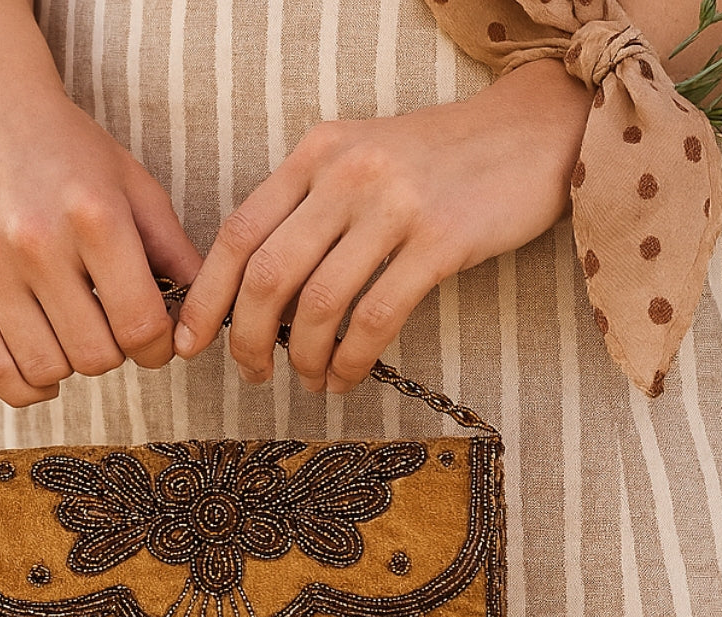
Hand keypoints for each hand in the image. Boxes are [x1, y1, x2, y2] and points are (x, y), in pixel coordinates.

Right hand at [0, 49, 201, 405]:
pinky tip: (44, 367)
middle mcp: (36, 242)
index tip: (156, 340)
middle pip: (96, 355)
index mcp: (95, 218)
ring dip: (72, 366)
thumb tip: (203, 321)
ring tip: (76, 335)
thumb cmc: (69, 149)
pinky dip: (25, 386)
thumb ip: (176, 255)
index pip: (141, 326)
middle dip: (117, 354)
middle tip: (112, 329)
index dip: (159, 348)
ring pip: (47, 368)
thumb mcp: (137, 188)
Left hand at [174, 59, 589, 392]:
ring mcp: (393, 206)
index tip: (189, 341)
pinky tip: (345, 378)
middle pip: (267, 275)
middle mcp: (345, 174)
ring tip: (307, 380)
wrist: (531, 132)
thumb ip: (309, 208)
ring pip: (319, 303)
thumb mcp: (359, 160)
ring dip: (303, 358)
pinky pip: (376, 318)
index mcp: (315, 154)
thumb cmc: (438, 159)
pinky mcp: (440, 240)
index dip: (205, 295)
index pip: (238, 232)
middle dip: (246, 338)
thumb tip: (262, 288)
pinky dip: (351, 360)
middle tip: (251, 373)